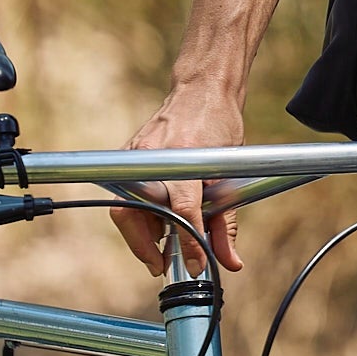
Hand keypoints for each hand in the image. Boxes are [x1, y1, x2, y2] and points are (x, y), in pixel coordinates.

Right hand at [111, 84, 245, 274]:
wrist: (202, 89)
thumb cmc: (220, 128)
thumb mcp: (229, 174)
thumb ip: (226, 221)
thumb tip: (231, 262)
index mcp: (185, 161)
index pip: (183, 212)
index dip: (189, 244)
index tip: (196, 265)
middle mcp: (154, 158)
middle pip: (136, 216)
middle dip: (145, 248)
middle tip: (162, 265)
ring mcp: (136, 156)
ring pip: (125, 209)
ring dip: (141, 235)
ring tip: (161, 247)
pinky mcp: (126, 155)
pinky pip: (126, 194)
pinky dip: (139, 214)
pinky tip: (155, 223)